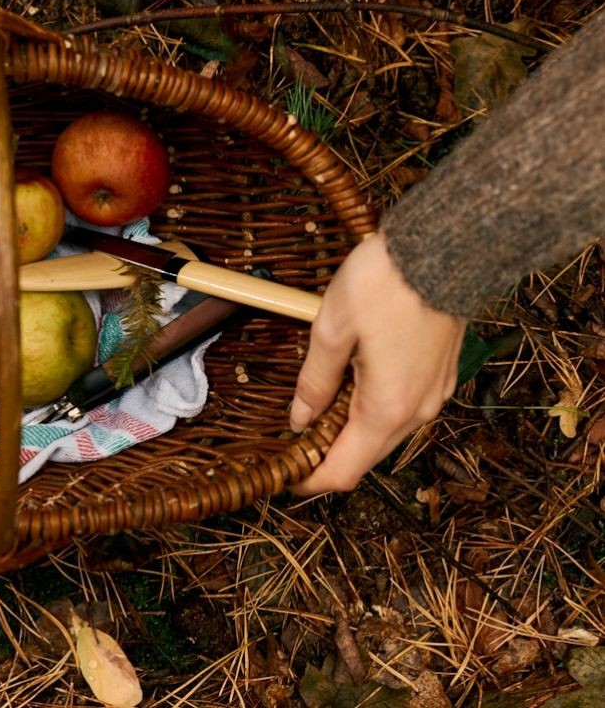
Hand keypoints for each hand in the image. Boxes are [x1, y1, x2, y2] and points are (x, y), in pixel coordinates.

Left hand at [288, 231, 466, 494]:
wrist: (444, 248)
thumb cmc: (385, 284)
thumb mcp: (331, 331)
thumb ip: (314, 381)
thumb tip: (300, 418)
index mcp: (386, 409)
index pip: (344, 471)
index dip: (310, 480)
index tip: (284, 476)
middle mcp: (417, 411)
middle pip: (365, 456)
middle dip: (328, 455)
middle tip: (291, 439)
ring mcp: (434, 393)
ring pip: (385, 431)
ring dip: (350, 428)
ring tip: (315, 403)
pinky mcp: (440, 373)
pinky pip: (402, 406)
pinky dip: (373, 407)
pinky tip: (349, 382)